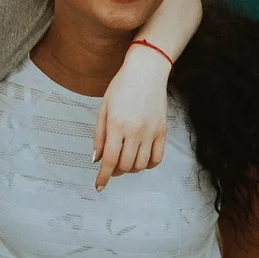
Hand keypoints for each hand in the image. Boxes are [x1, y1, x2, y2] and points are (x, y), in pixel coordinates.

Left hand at [92, 45, 170, 188]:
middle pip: (125, 165)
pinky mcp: (163, 131)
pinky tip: (140, 160)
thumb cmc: (122, 87)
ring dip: (130, 169)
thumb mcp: (103, 109)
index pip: (109, 160)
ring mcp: (151, 132)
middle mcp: (135, 131)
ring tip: (124, 162)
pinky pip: (157, 158)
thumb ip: (99, 136)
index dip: (103, 176)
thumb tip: (96, 159)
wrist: (146, 72)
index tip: (99, 185)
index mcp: (117, 125)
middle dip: (115, 172)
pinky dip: (148, 165)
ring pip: (140, 165)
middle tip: (110, 169)